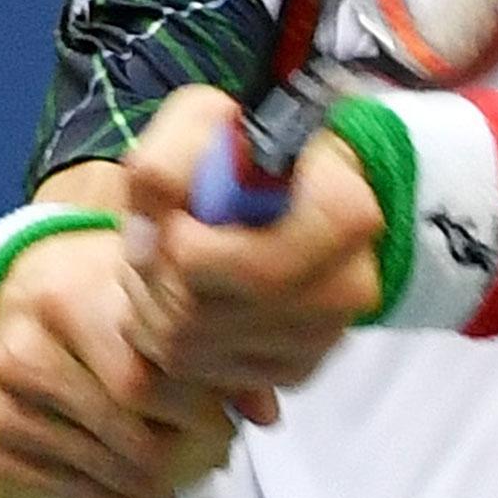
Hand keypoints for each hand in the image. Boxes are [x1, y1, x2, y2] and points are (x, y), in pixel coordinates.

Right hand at [0, 212, 275, 497]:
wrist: (28, 290)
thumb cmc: (112, 289)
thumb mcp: (157, 293)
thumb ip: (216, 345)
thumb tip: (268, 415)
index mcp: (69, 297)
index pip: (140, 376)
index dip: (193, 410)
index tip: (227, 424)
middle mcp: (22, 347)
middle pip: (119, 425)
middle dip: (177, 451)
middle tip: (217, 456)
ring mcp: (0, 399)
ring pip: (95, 465)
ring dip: (150, 485)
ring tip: (187, 478)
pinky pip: (63, 491)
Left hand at [121, 85, 382, 389]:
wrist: (300, 185)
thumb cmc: (251, 149)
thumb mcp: (205, 121)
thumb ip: (166, 162)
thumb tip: (152, 233)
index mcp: (342, 215)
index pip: (226, 265)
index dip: (175, 248)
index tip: (170, 219)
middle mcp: (346, 285)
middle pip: (197, 315)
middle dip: (153, 279)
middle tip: (151, 243)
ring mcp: (325, 335)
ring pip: (191, 352)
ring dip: (153, 310)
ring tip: (163, 265)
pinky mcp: (301, 368)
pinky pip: (207, 376)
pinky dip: (175, 343)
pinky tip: (186, 297)